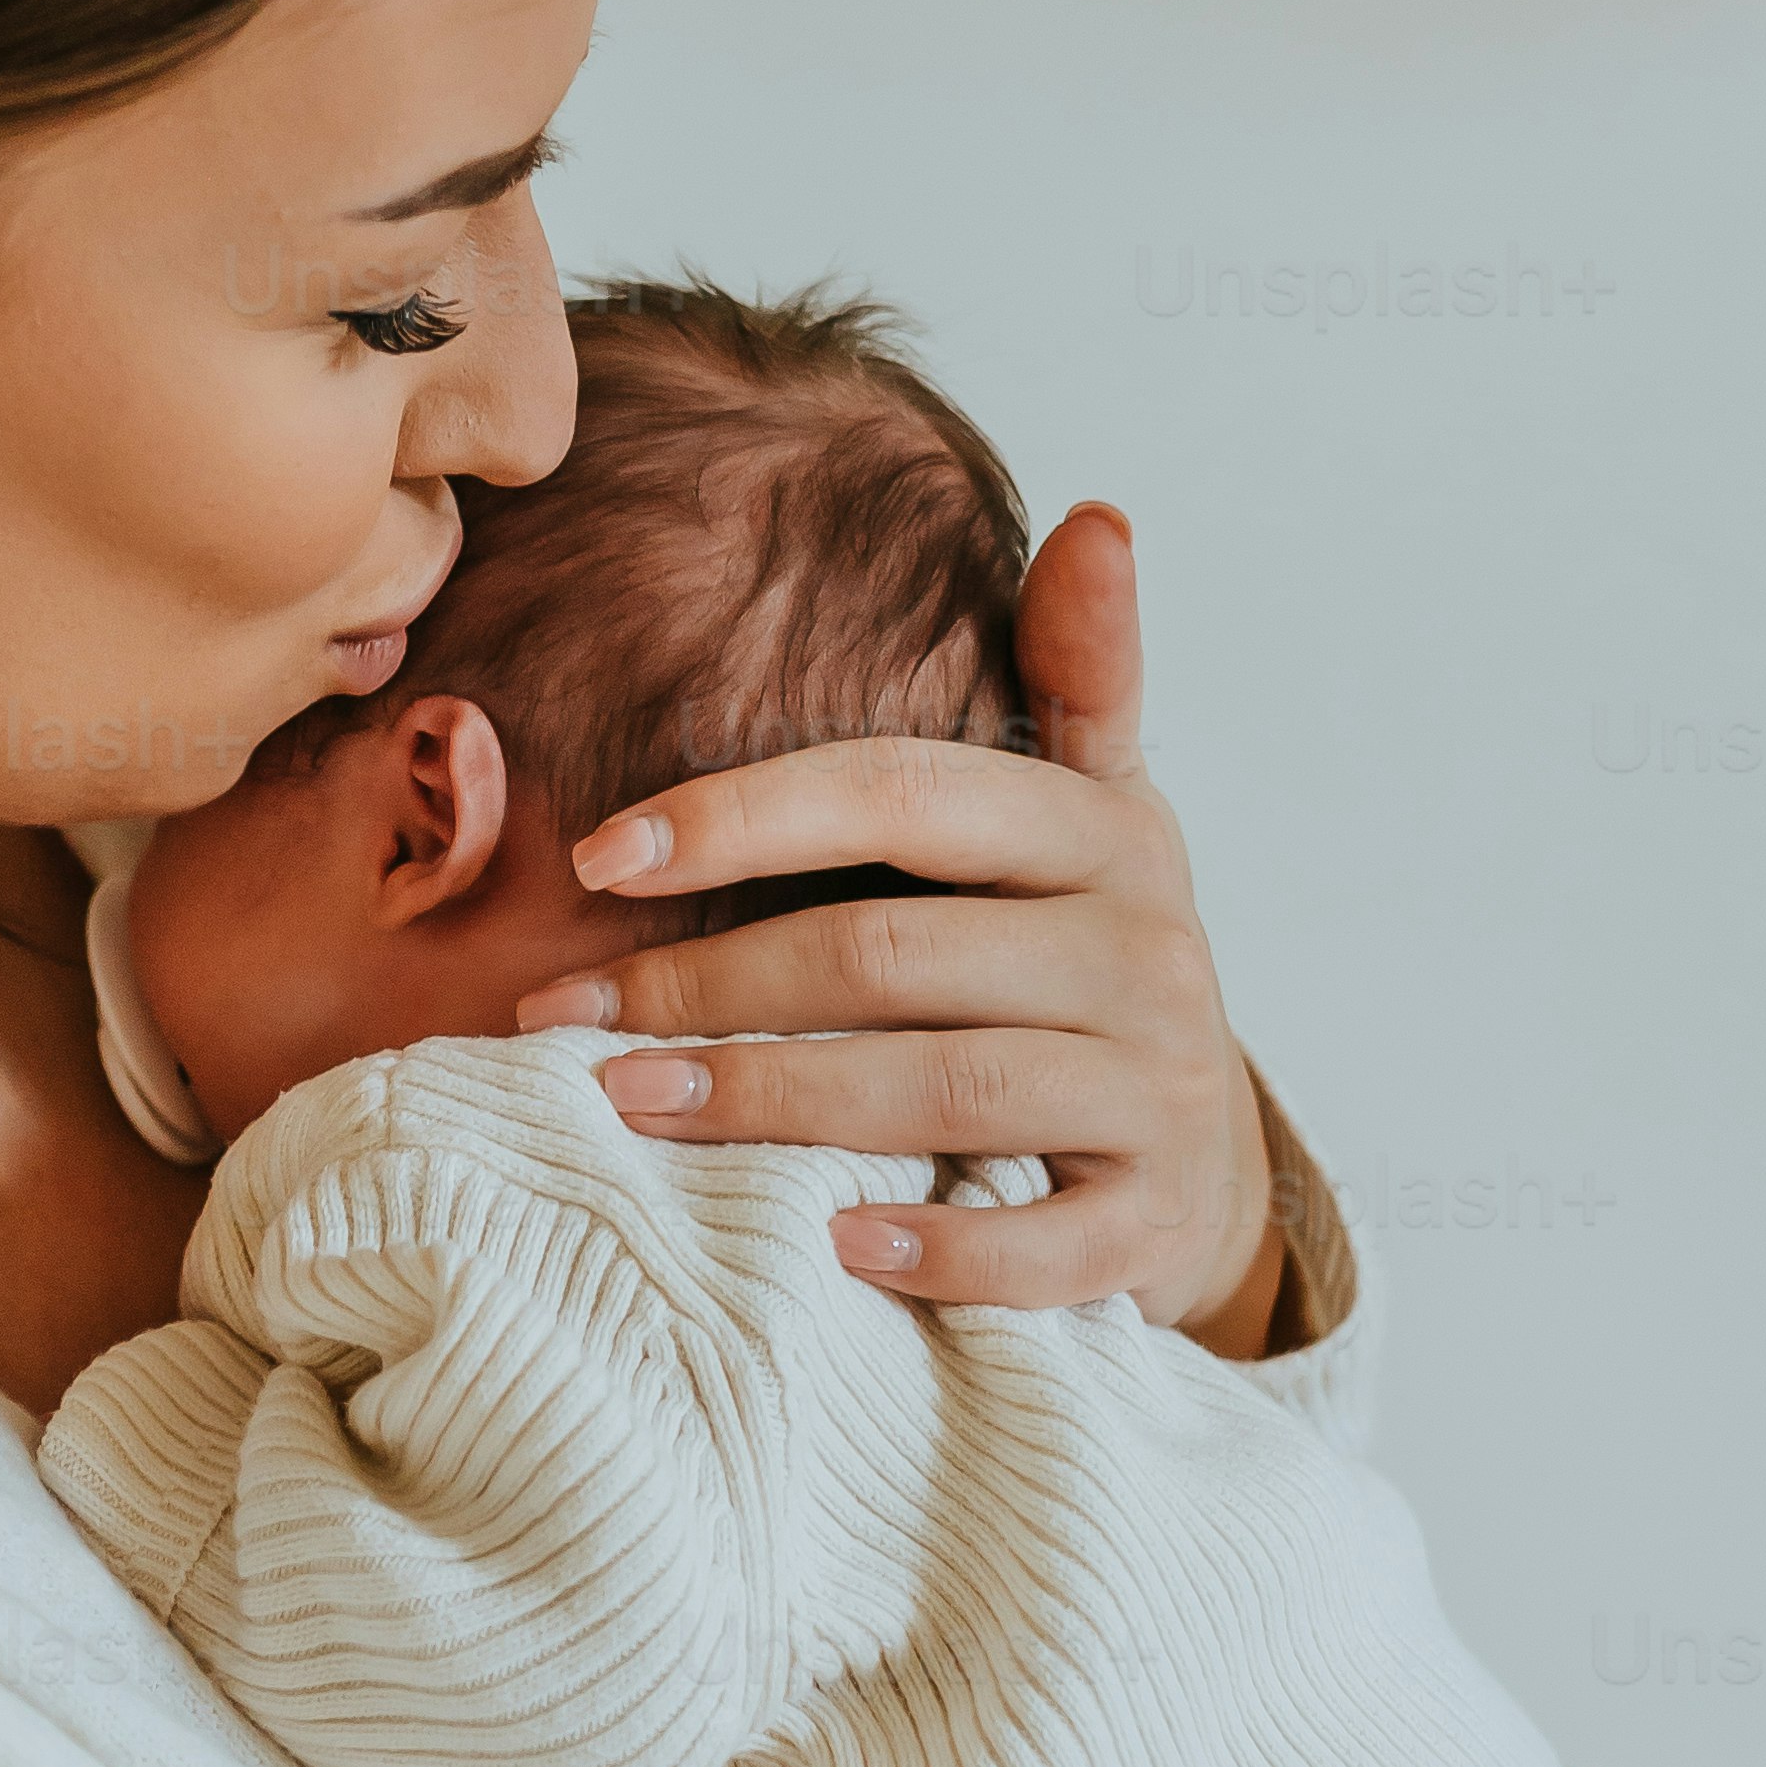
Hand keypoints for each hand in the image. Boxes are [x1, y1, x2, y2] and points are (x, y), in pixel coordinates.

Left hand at [506, 500, 1286, 1344]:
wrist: (1205, 1171)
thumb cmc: (1095, 973)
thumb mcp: (1102, 819)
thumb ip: (1080, 678)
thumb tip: (1101, 518)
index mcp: (1104, 835)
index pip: (904, 795)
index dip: (744, 816)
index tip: (597, 855)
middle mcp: (1144, 952)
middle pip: (892, 951)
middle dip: (709, 983)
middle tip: (560, 1016)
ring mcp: (1156, 1091)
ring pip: (947, 1085)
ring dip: (772, 1102)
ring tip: (625, 1105)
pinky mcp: (1155, 1223)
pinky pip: (1044, 1242)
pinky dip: (941, 1247)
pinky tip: (833, 1246)